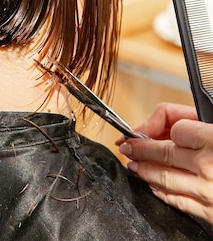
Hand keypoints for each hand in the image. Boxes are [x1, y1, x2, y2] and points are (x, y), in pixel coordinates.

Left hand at [118, 103, 212, 224]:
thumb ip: (189, 119)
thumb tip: (160, 125)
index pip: (175, 128)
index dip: (165, 126)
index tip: (157, 128)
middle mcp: (209, 165)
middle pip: (162, 153)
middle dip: (139, 147)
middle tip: (126, 144)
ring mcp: (208, 191)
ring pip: (164, 178)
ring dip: (144, 169)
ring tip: (133, 162)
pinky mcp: (210, 212)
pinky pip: (178, 201)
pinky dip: (161, 192)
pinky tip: (153, 185)